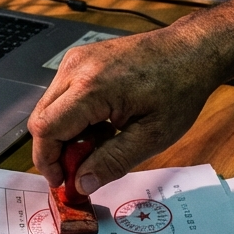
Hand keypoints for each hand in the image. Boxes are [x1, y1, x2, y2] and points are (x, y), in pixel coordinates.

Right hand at [28, 26, 227, 192]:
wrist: (192, 50)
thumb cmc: (179, 88)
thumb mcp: (151, 136)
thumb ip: (112, 162)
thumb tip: (82, 184)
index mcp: (92, 87)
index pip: (45, 129)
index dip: (48, 161)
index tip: (63, 182)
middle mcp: (76, 68)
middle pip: (41, 119)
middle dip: (56, 151)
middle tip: (82, 170)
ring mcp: (76, 60)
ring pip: (49, 109)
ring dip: (67, 135)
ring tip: (102, 143)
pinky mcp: (81, 59)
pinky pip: (62, 96)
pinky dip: (73, 118)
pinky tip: (103, 125)